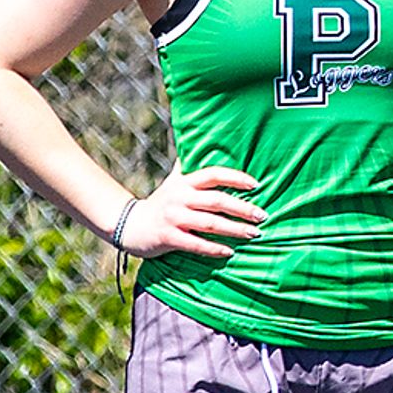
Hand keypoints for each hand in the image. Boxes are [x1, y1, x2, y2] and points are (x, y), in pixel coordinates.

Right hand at [112, 165, 260, 259]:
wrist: (129, 224)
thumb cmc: (161, 203)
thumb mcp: (174, 182)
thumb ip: (189, 166)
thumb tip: (205, 140)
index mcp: (184, 182)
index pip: (213, 174)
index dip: (235, 178)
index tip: (256, 184)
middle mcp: (179, 197)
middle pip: (216, 200)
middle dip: (242, 208)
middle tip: (263, 215)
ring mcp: (173, 217)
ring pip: (210, 223)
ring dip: (234, 229)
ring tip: (254, 233)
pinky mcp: (167, 237)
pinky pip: (195, 244)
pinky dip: (213, 248)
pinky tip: (229, 251)